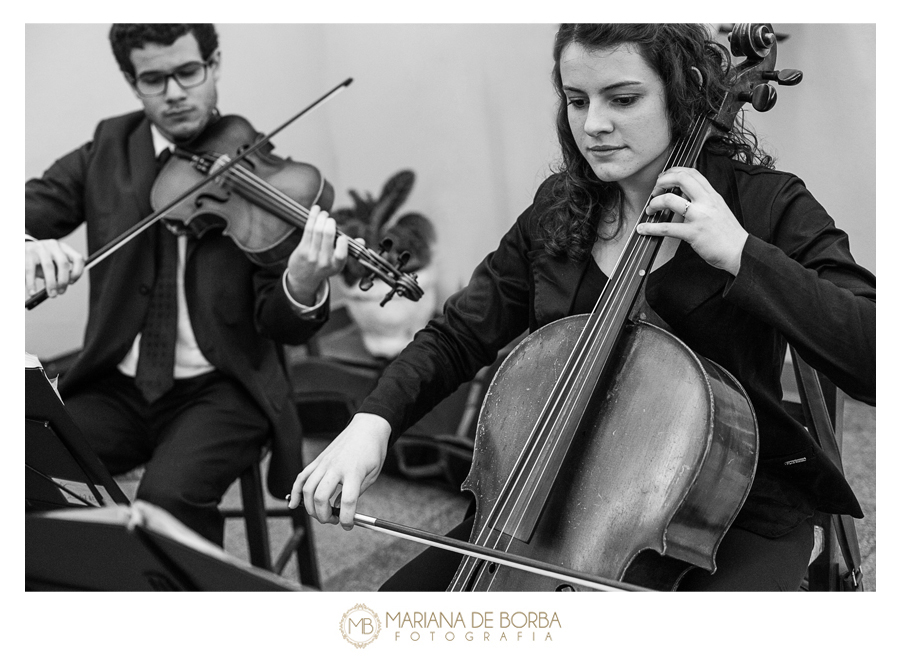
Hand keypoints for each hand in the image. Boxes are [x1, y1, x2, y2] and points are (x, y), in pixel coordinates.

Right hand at [25, 238, 84, 297]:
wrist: (20, 249)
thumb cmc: (40, 261)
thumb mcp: (53, 264)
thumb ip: (59, 273)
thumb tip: (61, 288)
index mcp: (64, 248)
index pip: (78, 258)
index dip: (78, 272)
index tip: (72, 283)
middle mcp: (53, 245)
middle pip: (64, 264)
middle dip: (63, 281)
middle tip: (61, 292)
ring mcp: (40, 248)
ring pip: (49, 267)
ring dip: (51, 284)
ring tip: (51, 294)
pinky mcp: (27, 253)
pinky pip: (30, 270)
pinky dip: (32, 283)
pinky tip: (33, 292)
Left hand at [285, 205, 348, 303]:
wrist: (304, 279)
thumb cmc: (324, 266)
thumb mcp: (338, 263)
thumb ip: (349, 250)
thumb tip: (362, 241)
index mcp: (337, 265)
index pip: (341, 254)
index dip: (342, 243)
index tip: (342, 236)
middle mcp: (324, 262)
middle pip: (328, 235)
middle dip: (330, 222)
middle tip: (330, 219)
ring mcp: (312, 256)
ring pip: (317, 230)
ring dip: (321, 217)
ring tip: (323, 214)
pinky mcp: (302, 250)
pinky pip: (308, 229)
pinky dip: (312, 217)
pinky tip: (315, 211)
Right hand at [289, 413, 390, 528]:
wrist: (367, 428)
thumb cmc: (372, 452)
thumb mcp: (372, 475)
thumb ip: (356, 494)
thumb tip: (340, 509)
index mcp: (354, 472)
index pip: (347, 501)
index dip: (346, 518)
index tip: (348, 525)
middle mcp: (336, 467)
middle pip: (320, 497)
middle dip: (323, 515)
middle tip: (333, 520)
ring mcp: (324, 463)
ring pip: (307, 490)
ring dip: (310, 508)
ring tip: (321, 514)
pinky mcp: (317, 460)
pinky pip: (301, 477)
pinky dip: (295, 492)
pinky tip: (294, 503)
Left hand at [639, 167, 748, 275]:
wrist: (740, 251)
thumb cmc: (728, 234)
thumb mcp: (719, 209)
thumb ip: (703, 200)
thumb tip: (684, 195)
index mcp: (712, 195)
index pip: (691, 173)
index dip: (673, 171)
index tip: (664, 177)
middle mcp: (706, 202)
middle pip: (680, 178)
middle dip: (662, 181)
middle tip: (655, 190)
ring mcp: (699, 216)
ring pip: (670, 200)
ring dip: (654, 203)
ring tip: (650, 209)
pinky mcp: (693, 233)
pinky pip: (667, 228)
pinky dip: (651, 228)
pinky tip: (643, 229)